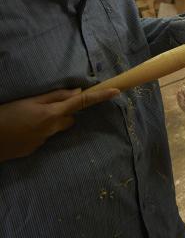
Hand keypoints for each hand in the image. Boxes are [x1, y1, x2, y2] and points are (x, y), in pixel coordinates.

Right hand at [0, 87, 119, 162]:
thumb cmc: (4, 116)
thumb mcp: (28, 102)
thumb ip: (53, 97)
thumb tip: (77, 92)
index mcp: (52, 114)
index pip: (82, 102)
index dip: (100, 96)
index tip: (117, 91)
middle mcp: (52, 129)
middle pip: (70, 118)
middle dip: (64, 112)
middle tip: (43, 106)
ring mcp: (44, 142)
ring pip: (56, 128)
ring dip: (49, 121)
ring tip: (27, 118)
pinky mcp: (34, 150)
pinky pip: (44, 137)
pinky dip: (38, 131)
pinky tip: (22, 129)